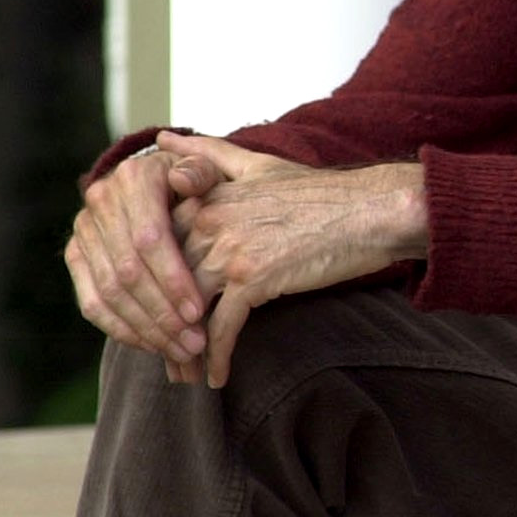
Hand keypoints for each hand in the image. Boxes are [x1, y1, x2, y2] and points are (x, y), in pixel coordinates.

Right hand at [64, 133, 230, 380]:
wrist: (161, 181)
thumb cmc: (199, 181)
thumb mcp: (209, 169)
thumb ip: (203, 173)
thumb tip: (184, 182)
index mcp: (134, 177)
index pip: (150, 239)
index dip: (172, 279)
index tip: (200, 312)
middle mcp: (100, 201)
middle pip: (128, 271)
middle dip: (162, 314)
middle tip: (194, 345)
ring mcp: (83, 230)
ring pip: (108, 292)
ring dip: (145, 329)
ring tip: (181, 352)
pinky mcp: (75, 256)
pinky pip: (91, 302)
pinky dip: (121, 330)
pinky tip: (151, 346)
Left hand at [160, 132, 428, 388]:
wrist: (370, 209)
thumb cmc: (321, 191)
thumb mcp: (258, 164)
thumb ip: (208, 154)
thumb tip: (162, 138)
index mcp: (207, 198)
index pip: (158, 249)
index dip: (151, 285)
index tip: (146, 311)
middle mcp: (210, 223)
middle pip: (167, 284)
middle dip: (159, 323)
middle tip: (157, 354)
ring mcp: (230, 251)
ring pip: (186, 309)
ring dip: (181, 349)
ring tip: (180, 375)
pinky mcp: (254, 279)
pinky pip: (222, 328)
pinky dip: (215, 358)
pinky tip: (215, 379)